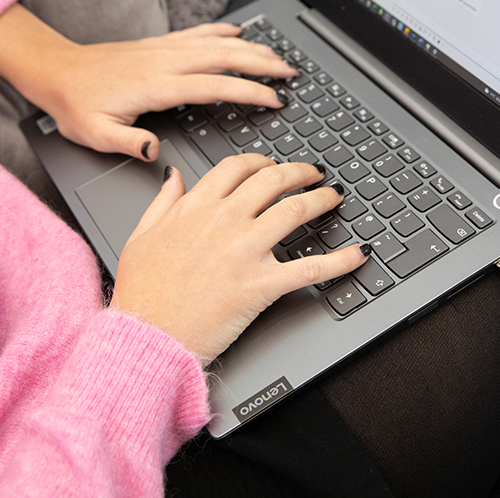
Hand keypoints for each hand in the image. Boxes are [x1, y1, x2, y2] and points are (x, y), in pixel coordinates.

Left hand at [0, 4, 297, 159]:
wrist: (54, 71)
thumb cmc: (74, 105)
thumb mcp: (93, 134)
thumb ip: (126, 143)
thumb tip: (155, 152)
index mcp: (156, 86)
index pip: (214, 86)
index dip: (248, 91)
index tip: (273, 99)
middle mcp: (164, 62)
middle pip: (224, 57)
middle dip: (262, 63)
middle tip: (291, 73)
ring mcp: (162, 50)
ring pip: (215, 42)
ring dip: (249, 47)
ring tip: (277, 55)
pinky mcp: (157, 45)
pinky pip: (195, 32)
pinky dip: (220, 30)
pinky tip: (237, 31)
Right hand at [110, 155, 369, 364]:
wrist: (146, 337)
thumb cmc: (141, 294)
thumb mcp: (141, 236)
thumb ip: (162, 202)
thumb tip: (175, 176)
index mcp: (195, 209)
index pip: (237, 168)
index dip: (262, 162)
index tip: (272, 166)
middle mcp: (223, 222)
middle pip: (273, 180)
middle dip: (300, 172)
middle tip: (313, 175)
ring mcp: (244, 252)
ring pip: (295, 210)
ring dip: (321, 199)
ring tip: (333, 198)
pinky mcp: (260, 286)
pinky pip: (310, 268)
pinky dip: (340, 260)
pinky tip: (358, 254)